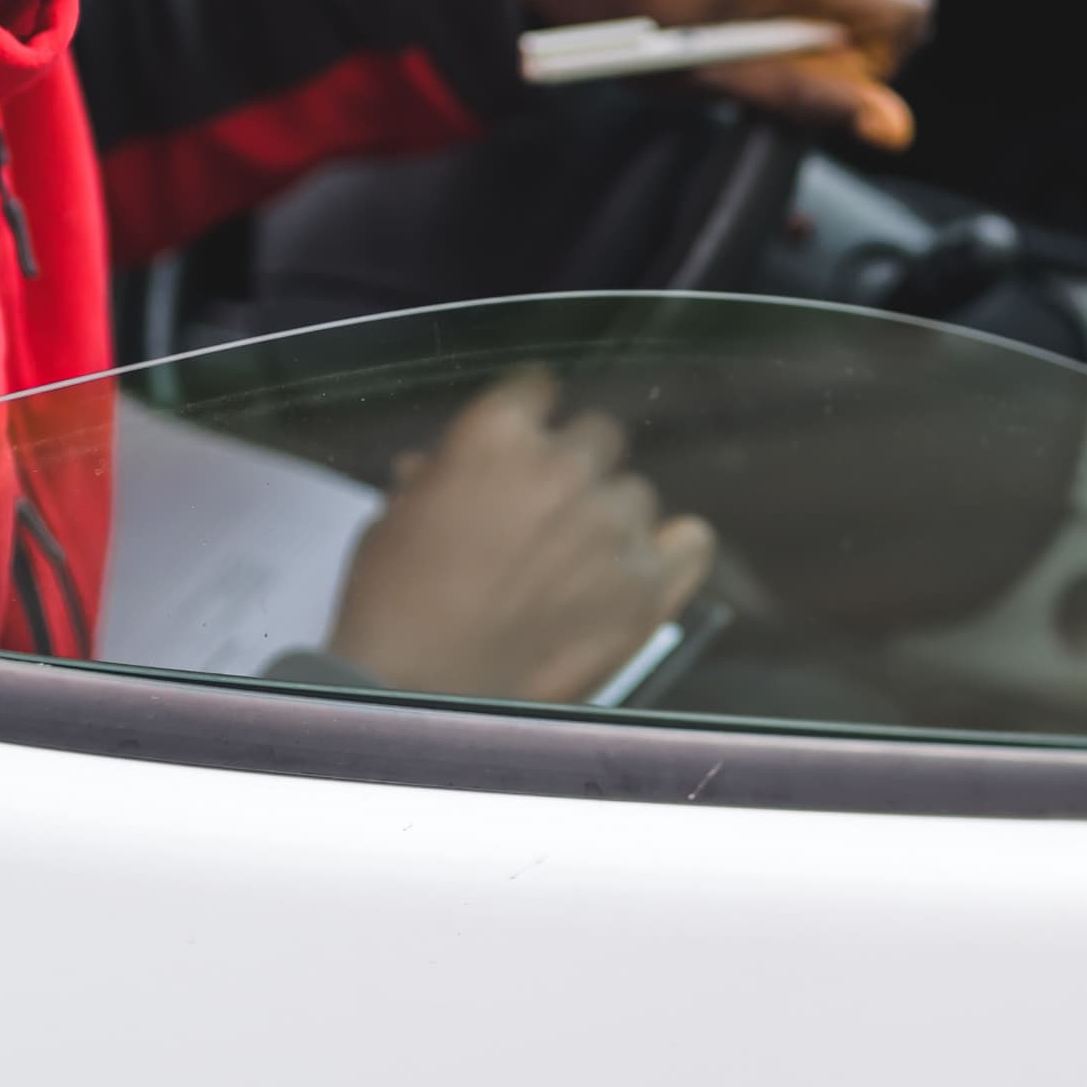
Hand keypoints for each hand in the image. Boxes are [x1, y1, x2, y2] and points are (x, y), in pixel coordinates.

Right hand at [327, 371, 716, 701]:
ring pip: (636, 494)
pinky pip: (692, 542)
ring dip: (610, 519)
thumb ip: (435, 481)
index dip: (529, 419)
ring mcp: (612, 527)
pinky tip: (649, 565)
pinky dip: (673, 551)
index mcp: (498, 435)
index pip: (538, 388)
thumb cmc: (394, 611)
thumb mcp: (395, 522)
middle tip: (545, 514)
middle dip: (573, 468)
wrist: (417, 698)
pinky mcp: (645, 587)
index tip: (526, 438)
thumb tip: (437, 470)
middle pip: (598, 437)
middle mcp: (565, 468)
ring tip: (574, 565)